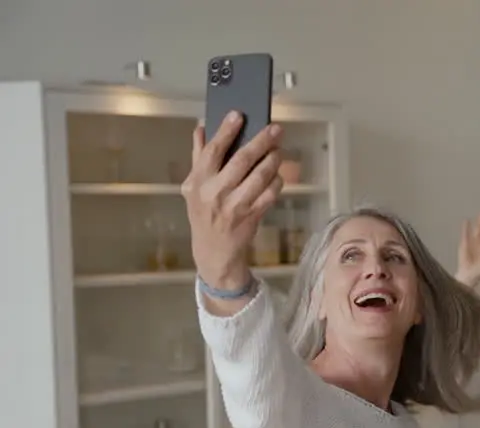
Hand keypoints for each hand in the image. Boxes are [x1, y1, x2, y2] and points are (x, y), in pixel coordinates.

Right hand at [181, 112, 283, 290]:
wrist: (213, 251)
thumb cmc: (204, 215)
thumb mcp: (193, 187)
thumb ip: (198, 157)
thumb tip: (201, 128)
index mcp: (198, 182)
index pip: (213, 151)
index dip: (226, 131)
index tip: (238, 115)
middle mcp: (215, 193)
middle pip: (242, 160)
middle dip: (262, 142)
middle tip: (275, 129)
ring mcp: (235, 205)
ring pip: (260, 176)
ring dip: (273, 160)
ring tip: (278, 150)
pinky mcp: (252, 216)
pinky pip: (270, 194)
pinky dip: (277, 182)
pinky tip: (278, 174)